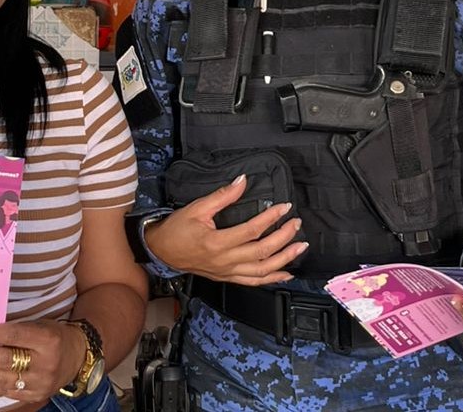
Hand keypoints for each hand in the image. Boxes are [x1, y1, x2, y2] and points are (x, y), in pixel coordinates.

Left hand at [0, 320, 85, 401]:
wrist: (77, 356)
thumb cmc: (53, 335)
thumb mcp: (39, 326)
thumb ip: (14, 330)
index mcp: (48, 340)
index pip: (13, 335)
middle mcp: (45, 364)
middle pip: (4, 360)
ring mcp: (40, 383)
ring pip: (1, 379)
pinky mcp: (35, 396)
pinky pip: (4, 390)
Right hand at [145, 174, 306, 285]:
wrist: (162, 250)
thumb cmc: (177, 229)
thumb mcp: (197, 208)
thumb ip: (223, 195)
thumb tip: (242, 181)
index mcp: (217, 242)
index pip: (252, 230)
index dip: (271, 218)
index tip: (284, 207)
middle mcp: (225, 261)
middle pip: (262, 252)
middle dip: (284, 237)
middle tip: (296, 223)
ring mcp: (227, 272)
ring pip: (262, 270)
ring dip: (284, 259)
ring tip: (300, 246)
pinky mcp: (227, 277)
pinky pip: (254, 282)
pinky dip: (272, 278)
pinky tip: (286, 272)